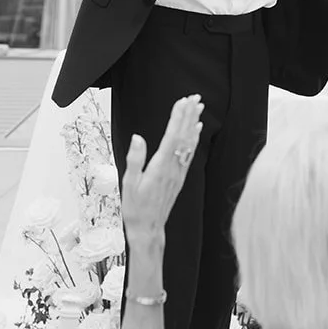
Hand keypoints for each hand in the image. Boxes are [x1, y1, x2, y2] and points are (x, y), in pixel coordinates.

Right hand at [121, 95, 202, 245]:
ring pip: (188, 143)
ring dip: (193, 124)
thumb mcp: (128, 185)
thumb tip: (138, 138)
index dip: (178, 118)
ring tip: (198, 108)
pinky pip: (189, 154)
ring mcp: (178, 173)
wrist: (149, 230)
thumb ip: (135, 160)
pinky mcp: (179, 178)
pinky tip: (197, 131)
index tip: (182, 101)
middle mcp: (172, 168)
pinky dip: (194, 140)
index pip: (172, 136)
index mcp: (160, 167)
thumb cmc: (136, 209)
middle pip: (183, 136)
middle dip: (189, 115)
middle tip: (195, 98)